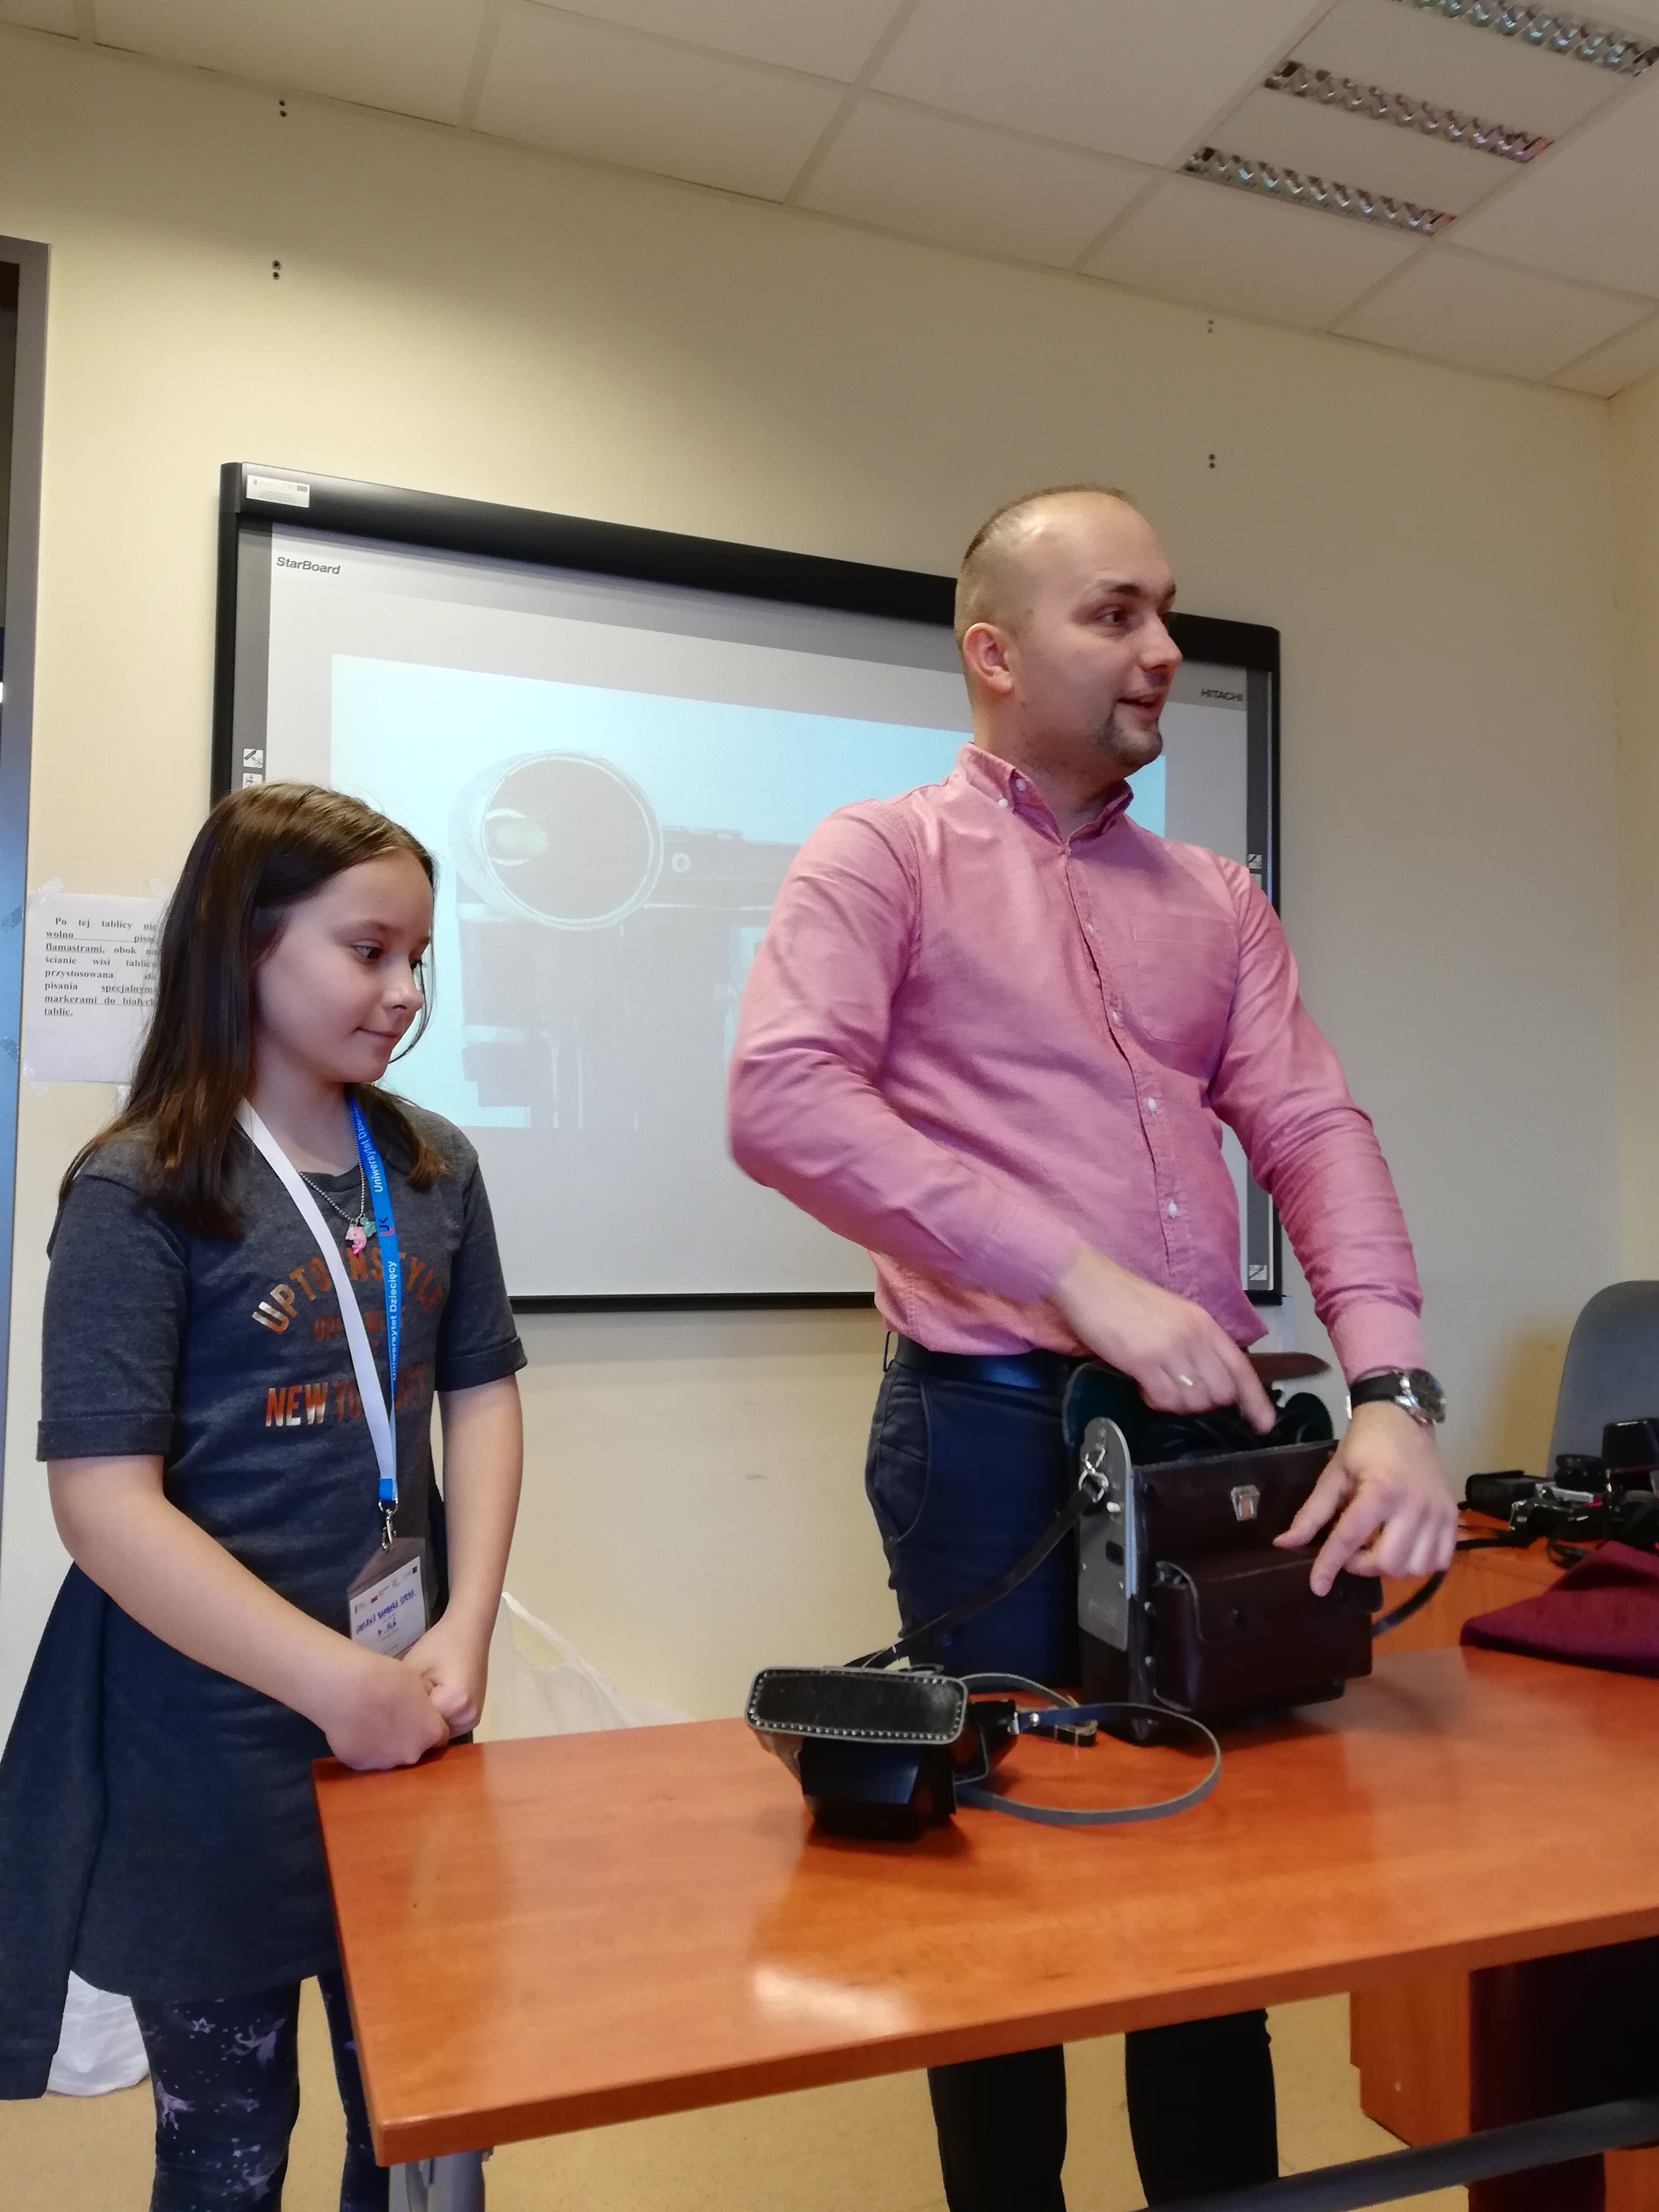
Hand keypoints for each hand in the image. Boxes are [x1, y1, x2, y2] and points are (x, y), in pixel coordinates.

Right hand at [319, 1647, 452, 1769]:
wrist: (345, 1690)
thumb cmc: (386, 1677)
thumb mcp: (416, 1680)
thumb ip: (424, 1701)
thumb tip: (422, 1704)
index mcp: (430, 1733)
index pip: (439, 1736)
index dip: (429, 1724)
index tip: (418, 1715)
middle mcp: (410, 1755)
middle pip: (414, 1748)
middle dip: (407, 1736)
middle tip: (391, 1716)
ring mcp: (383, 1763)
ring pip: (389, 1755)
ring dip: (384, 1743)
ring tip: (369, 1721)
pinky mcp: (358, 1765)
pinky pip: (365, 1756)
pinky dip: (362, 1746)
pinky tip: (353, 1728)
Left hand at [400, 1613, 490, 1735]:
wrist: (469, 1630)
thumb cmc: (439, 1644)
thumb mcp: (413, 1669)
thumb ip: (402, 1698)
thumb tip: (388, 1721)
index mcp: (455, 1704)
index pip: (418, 1726)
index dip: (400, 1717)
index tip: (386, 1709)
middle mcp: (468, 1717)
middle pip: (430, 1733)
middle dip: (412, 1723)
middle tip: (393, 1708)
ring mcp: (473, 1719)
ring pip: (438, 1732)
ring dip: (423, 1723)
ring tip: (409, 1704)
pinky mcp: (472, 1716)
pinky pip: (446, 1726)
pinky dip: (434, 1719)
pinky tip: (423, 1704)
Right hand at [1051, 1244, 1275, 1430]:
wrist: (1090, 1283)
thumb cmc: (1128, 1299)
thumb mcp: (1175, 1315)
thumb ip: (1196, 1343)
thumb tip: (1207, 1379)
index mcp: (1205, 1323)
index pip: (1242, 1368)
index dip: (1256, 1401)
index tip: (1264, 1424)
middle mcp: (1194, 1337)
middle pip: (1221, 1392)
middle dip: (1205, 1403)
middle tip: (1181, 1393)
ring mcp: (1170, 1349)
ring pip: (1195, 1400)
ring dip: (1179, 1404)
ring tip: (1158, 1388)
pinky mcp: (1144, 1362)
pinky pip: (1166, 1399)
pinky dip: (1157, 1402)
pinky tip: (1143, 1389)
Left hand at [1274, 1399, 1456, 1595]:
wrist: (1403, 1419)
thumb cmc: (1364, 1444)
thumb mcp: (1333, 1474)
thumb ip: (1311, 1513)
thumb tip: (1284, 1544)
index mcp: (1381, 1491)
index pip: (1349, 1540)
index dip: (1329, 1566)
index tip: (1317, 1587)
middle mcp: (1415, 1506)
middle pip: (1386, 1562)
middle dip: (1360, 1566)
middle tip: (1349, 1551)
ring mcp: (1438, 1514)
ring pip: (1413, 1568)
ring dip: (1387, 1567)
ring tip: (1373, 1547)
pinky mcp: (1451, 1518)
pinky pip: (1438, 1561)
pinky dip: (1417, 1564)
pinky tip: (1401, 1548)